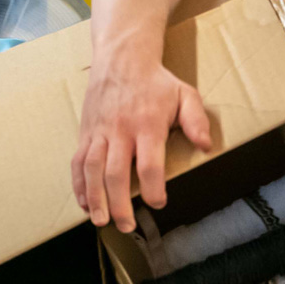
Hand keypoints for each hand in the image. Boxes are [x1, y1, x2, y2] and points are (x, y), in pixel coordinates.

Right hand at [71, 55, 211, 231]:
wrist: (122, 58)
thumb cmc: (157, 82)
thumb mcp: (185, 94)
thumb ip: (196, 120)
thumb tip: (206, 145)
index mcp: (148, 124)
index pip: (149, 164)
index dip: (153, 188)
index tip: (158, 203)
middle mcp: (121, 130)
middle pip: (116, 173)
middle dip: (119, 203)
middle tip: (126, 226)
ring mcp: (100, 132)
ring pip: (92, 170)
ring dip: (95, 198)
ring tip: (100, 221)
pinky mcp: (86, 132)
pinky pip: (77, 162)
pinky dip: (78, 185)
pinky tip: (84, 203)